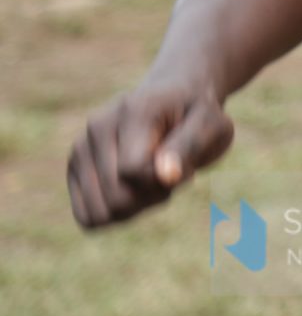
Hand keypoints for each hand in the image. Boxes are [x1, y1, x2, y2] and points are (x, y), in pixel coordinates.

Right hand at [66, 68, 232, 227]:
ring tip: (152, 176)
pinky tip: (134, 188)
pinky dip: (116, 213)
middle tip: (170, 171)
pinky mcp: (74, 168)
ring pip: (100, 213)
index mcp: (132, 111)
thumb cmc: (197, 115)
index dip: (165, 181)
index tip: (184, 164)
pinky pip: (88, 216)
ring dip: (135, 205)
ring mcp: (80, 148)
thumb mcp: (213, 125)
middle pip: (116, 198)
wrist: (175, 99)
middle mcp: (97, 127)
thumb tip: (163, 176)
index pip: (133, 172)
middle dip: (152, 197)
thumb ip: (190, 146)